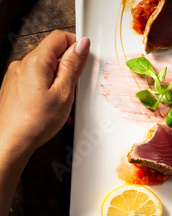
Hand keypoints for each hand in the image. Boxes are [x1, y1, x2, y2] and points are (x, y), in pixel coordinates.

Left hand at [0, 31, 89, 215]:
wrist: (8, 147)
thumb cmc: (34, 126)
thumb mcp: (64, 96)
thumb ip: (74, 67)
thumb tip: (83, 47)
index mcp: (34, 63)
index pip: (58, 38)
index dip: (77, 43)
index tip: (91, 52)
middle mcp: (22, 68)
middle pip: (51, 54)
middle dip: (70, 64)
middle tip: (85, 83)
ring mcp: (16, 82)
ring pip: (45, 71)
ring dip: (61, 80)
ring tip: (71, 101)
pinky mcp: (14, 96)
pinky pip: (37, 85)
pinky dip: (50, 91)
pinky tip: (56, 110)